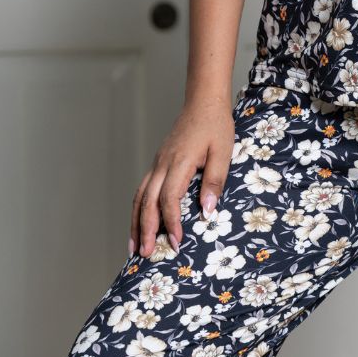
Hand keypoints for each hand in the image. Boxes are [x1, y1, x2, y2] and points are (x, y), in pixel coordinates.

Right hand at [129, 94, 234, 258]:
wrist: (203, 102)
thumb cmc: (216, 126)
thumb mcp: (223, 153)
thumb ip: (214, 181)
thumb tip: (206, 211)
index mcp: (179, 162)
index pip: (168, 198)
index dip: (171, 222)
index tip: (177, 242)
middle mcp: (163, 164)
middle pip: (147, 201)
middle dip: (145, 230)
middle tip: (144, 254)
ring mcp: (158, 163)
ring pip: (140, 196)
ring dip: (136, 222)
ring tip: (134, 246)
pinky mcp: (158, 163)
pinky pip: (143, 189)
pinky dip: (138, 208)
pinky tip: (140, 221)